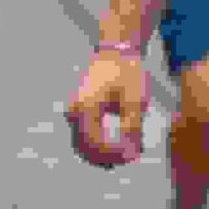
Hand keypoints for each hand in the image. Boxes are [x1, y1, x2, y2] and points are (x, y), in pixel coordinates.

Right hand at [65, 52, 147, 168]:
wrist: (115, 52)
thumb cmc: (127, 73)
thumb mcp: (135, 101)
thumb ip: (132, 129)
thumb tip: (131, 154)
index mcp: (86, 108)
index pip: (96, 144)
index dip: (115, 155)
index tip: (133, 155)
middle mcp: (74, 111)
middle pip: (85, 148)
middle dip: (108, 157)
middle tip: (130, 156)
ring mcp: (73, 111)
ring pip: (83, 143)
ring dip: (103, 152)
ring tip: (127, 150)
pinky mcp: (78, 110)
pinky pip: (85, 133)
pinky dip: (100, 142)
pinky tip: (118, 142)